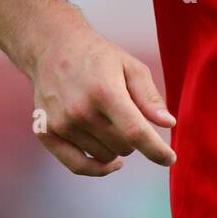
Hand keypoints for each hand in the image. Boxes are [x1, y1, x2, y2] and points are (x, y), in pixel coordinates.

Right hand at [29, 22, 176, 175]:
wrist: (53, 49)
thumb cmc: (99, 58)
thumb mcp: (131, 67)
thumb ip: (150, 98)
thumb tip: (168, 124)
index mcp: (105, 91)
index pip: (135, 132)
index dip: (156, 150)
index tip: (170, 159)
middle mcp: (80, 110)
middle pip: (123, 147)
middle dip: (134, 139)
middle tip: (130, 118)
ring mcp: (61, 124)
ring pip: (104, 156)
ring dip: (115, 148)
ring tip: (111, 123)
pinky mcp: (46, 133)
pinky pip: (78, 166)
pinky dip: (98, 168)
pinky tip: (111, 162)